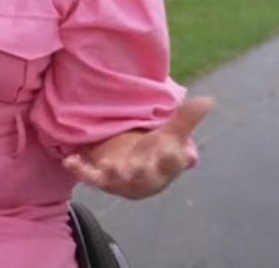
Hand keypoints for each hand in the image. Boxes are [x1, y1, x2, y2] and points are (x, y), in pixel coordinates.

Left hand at [63, 97, 212, 199]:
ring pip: (116, 180)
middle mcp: (145, 177)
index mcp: (165, 166)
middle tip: (134, 165)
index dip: (171, 158)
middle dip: (140, 171)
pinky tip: (69, 160)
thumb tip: (209, 99)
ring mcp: (121, 179)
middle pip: (145, 176)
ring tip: (106, 163)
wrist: (134, 171)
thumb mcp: (171, 135)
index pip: (171, 164)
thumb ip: (186, 118)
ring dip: (111, 173)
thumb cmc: (155, 151)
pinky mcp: (100, 178)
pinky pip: (89, 176)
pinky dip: (79, 169)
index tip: (172, 151)